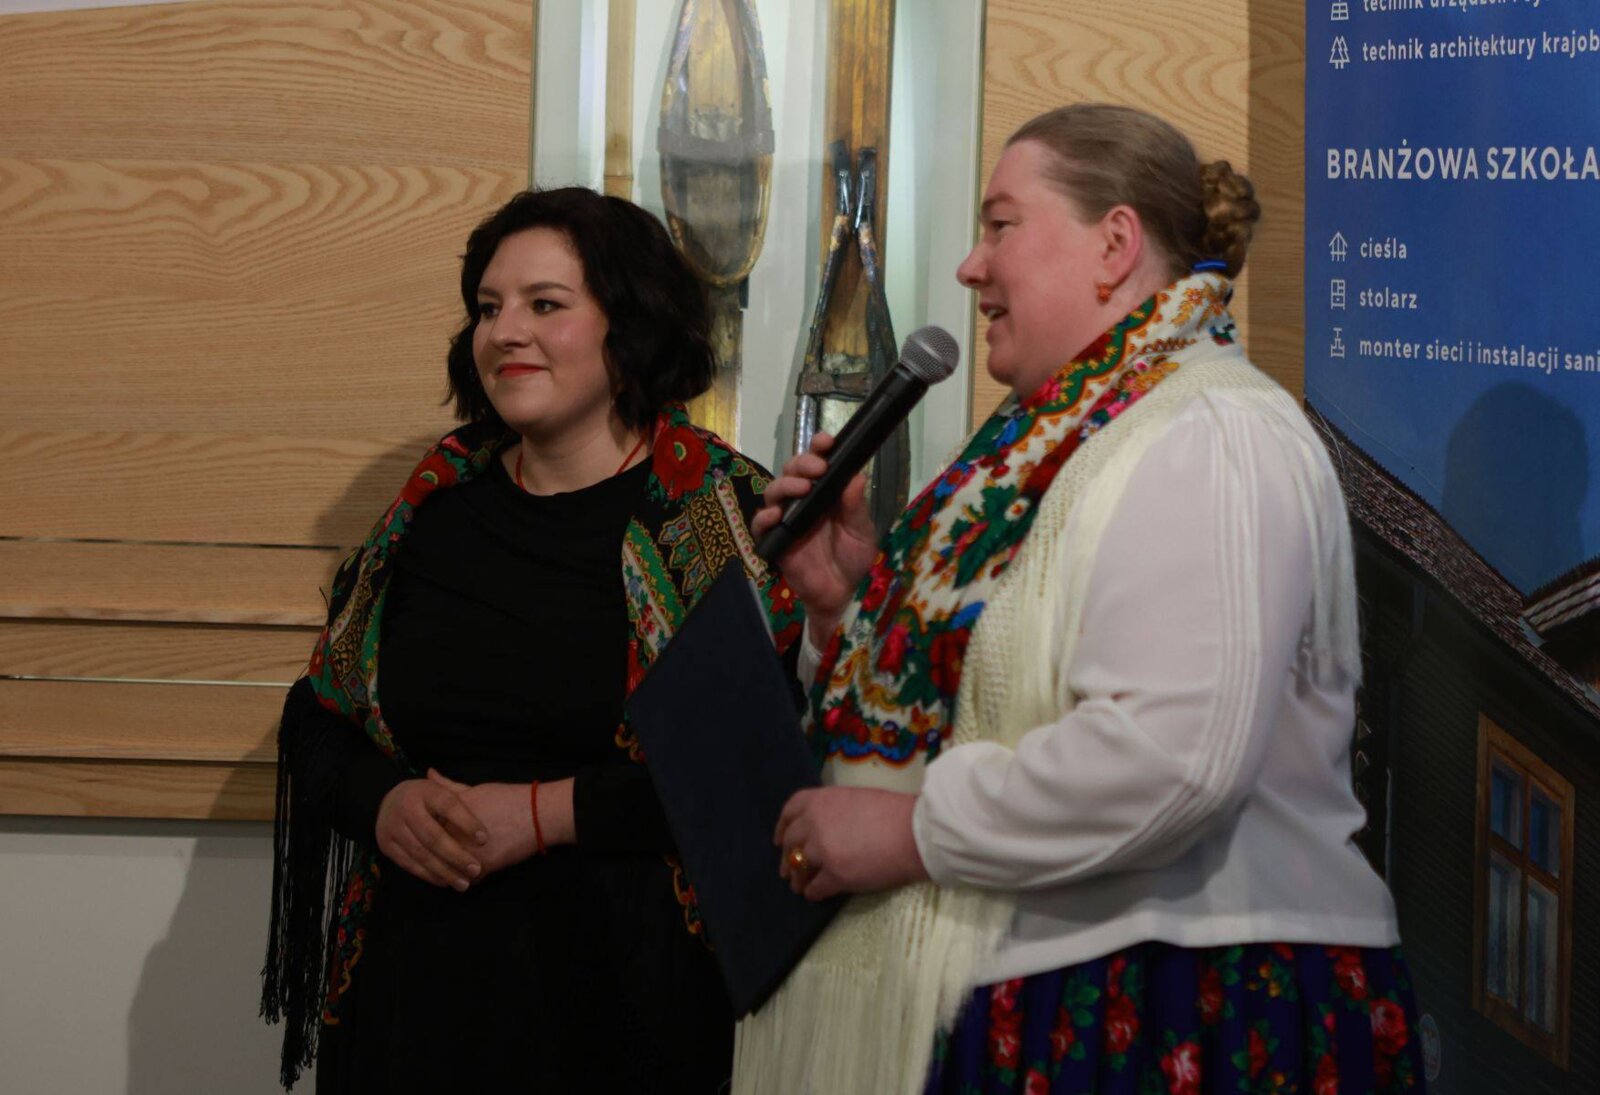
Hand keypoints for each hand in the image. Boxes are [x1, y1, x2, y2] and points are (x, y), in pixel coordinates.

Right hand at [374, 775, 487, 890]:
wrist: (388, 802)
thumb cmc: (427, 798)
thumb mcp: (442, 789)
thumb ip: (462, 795)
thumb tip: (485, 802)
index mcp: (425, 790)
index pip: (449, 806)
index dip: (467, 823)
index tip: (484, 840)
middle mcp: (406, 807)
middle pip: (433, 835)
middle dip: (456, 855)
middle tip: (476, 869)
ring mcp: (393, 827)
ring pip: (421, 853)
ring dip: (444, 871)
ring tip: (464, 883)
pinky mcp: (386, 845)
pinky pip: (409, 863)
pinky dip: (428, 875)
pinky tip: (445, 881)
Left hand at [426, 770, 575, 878]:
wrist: (536, 814)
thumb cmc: (506, 798)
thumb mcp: (475, 789)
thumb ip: (448, 786)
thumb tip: (429, 773)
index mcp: (447, 814)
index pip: (425, 831)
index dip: (425, 837)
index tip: (427, 840)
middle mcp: (453, 833)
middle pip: (433, 853)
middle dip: (434, 859)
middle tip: (437, 861)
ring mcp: (466, 851)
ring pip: (447, 870)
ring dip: (449, 873)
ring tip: (453, 872)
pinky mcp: (481, 867)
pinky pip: (467, 879)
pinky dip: (467, 879)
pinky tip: (470, 876)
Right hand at [750, 432, 879, 645]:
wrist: (841, 594)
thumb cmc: (853, 558)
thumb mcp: (861, 531)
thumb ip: (856, 506)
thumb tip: (856, 476)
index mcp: (827, 491)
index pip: (818, 461)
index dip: (818, 447)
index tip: (826, 442)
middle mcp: (804, 499)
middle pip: (792, 470)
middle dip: (802, 463)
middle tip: (818, 469)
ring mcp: (787, 518)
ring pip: (774, 491)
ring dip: (785, 485)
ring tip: (801, 489)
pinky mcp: (775, 539)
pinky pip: (760, 524)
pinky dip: (764, 517)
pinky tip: (777, 515)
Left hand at [774, 787, 928, 900]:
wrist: (915, 833)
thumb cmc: (895, 812)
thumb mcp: (859, 799)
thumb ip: (837, 810)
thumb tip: (831, 825)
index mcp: (821, 800)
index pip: (791, 810)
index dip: (782, 827)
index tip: (780, 839)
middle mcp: (815, 823)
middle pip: (791, 842)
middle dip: (787, 857)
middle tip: (788, 869)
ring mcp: (822, 851)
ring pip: (798, 867)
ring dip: (797, 878)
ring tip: (799, 886)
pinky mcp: (834, 876)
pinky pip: (814, 888)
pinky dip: (812, 893)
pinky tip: (815, 895)